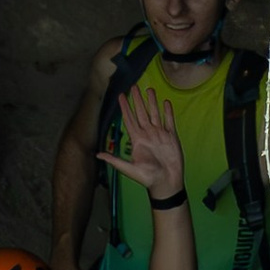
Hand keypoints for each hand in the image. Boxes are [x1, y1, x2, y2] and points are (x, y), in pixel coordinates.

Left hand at [100, 83, 185, 209]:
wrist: (166, 183)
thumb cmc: (147, 178)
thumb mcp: (128, 169)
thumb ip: (115, 160)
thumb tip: (98, 155)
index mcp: (137, 139)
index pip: (129, 119)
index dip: (125, 107)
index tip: (121, 95)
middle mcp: (147, 134)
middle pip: (141, 113)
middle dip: (137, 100)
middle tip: (134, 86)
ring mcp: (160, 134)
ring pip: (155, 114)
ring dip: (152, 102)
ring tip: (149, 89)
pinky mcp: (171, 137)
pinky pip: (169, 121)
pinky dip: (167, 112)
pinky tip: (165, 102)